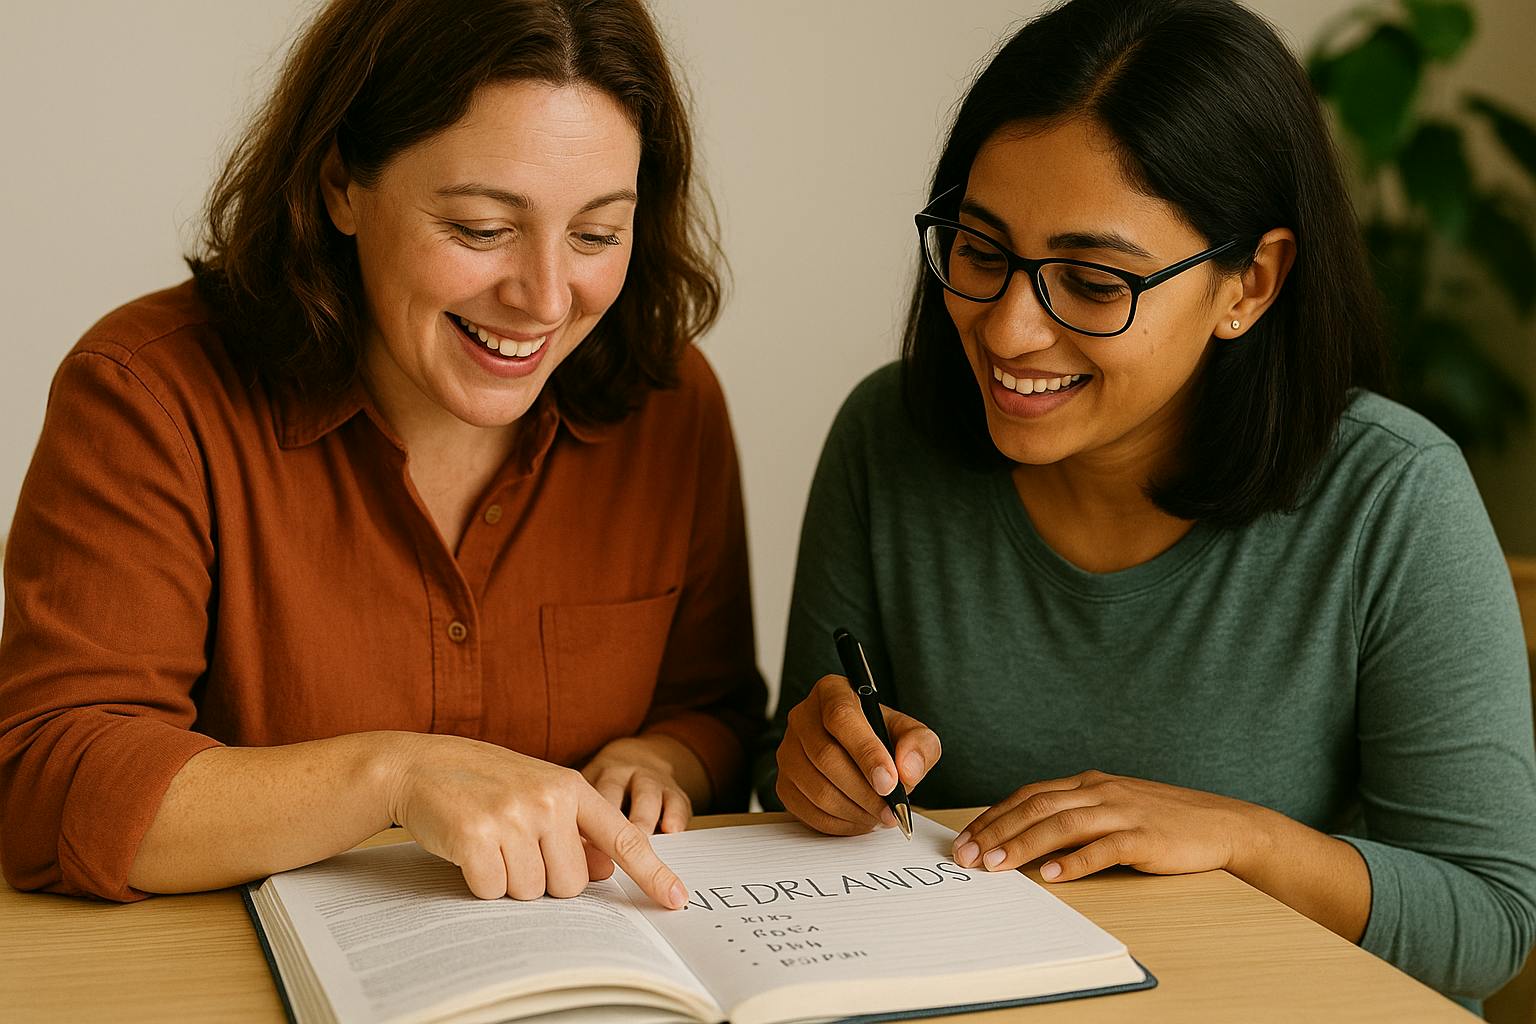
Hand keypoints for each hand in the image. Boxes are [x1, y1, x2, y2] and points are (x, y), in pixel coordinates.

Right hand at [383, 733, 687, 907]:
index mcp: (571, 787)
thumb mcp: (539, 792)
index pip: (623, 837)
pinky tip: (469, 848)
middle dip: (544, 878)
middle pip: (570, 885)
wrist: (420, 765)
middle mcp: (548, 800)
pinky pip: (494, 890)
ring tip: (491, 841)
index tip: (677, 899)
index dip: (652, 872)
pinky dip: (480, 881)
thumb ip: (576, 828)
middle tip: (516, 845)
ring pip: (532, 892)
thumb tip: (607, 870)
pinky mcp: (475, 837)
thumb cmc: (485, 782)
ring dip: (510, 879)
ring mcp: (512, 817)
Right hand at [775, 675, 941, 835]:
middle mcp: (802, 717)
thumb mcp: (911, 732)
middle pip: (826, 757)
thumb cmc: (882, 737)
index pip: (841, 718)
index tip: (890, 782)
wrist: (859, 752)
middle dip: (865, 792)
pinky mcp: (784, 783)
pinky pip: (807, 811)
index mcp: (832, 692)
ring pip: (816, 789)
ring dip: (854, 811)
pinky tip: (860, 820)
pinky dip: (839, 824)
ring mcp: (788, 751)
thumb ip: (919, 744)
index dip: (866, 753)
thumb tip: (906, 771)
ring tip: (879, 815)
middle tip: (891, 809)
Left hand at [952, 769, 1263, 880]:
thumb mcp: (1114, 808)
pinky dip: (1074, 862)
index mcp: (1089, 783)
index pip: (1029, 795)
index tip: (966, 839)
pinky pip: (1103, 848)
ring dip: (1023, 845)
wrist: (1223, 823)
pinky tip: (1051, 876)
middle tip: (967, 856)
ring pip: (1062, 824)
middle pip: (1036, 807)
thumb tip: (1028, 840)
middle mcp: (1100, 791)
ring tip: (996, 866)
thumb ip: (1076, 817)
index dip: (994, 816)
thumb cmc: (1164, 821)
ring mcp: (1122, 811)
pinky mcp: (1144, 836)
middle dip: (997, 831)